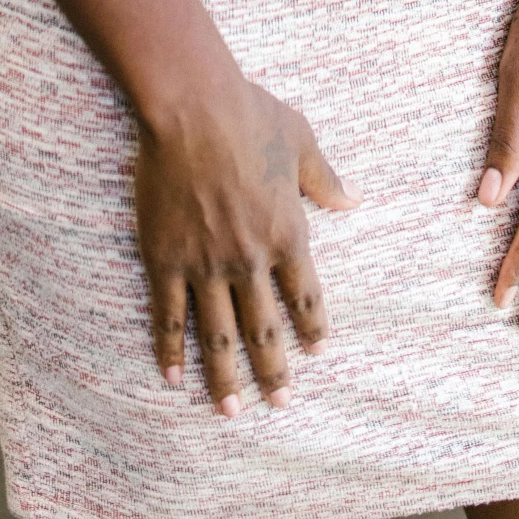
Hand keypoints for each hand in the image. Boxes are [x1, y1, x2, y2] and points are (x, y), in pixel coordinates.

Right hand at [134, 75, 360, 413]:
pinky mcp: (165, 260)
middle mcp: (249, 259)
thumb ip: (325, 179)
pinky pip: (169, 316)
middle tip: (280, 403)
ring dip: (225, 378)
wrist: (192, 107)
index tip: (316, 353)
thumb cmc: (249, 114)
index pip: (305, 296)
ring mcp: (205, 264)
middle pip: (264, 329)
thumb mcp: (300, 140)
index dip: (312, 328)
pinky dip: (170, 351)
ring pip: (218, 335)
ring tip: (231, 411)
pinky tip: (173, 378)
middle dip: (274, 370)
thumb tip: (353, 202)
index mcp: (286, 232)